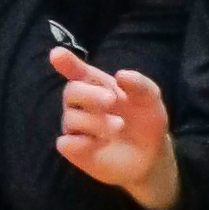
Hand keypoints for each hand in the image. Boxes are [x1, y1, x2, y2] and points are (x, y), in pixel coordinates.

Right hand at [52, 46, 177, 207]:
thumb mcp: (151, 100)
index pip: (77, 71)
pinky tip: (98, 142)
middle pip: (71, 91)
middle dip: (90, 94)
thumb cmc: (147, 121)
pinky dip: (80, 142)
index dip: (66, 62)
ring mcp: (76, 126)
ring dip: (96, 121)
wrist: (152, 155)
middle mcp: (82, 104)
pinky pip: (65, 143)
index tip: (56, 54)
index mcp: (98, 85)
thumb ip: (139, 84)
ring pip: (71, 119)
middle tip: (112, 100)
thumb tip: (121, 75)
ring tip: (119, 126)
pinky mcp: (74, 149)